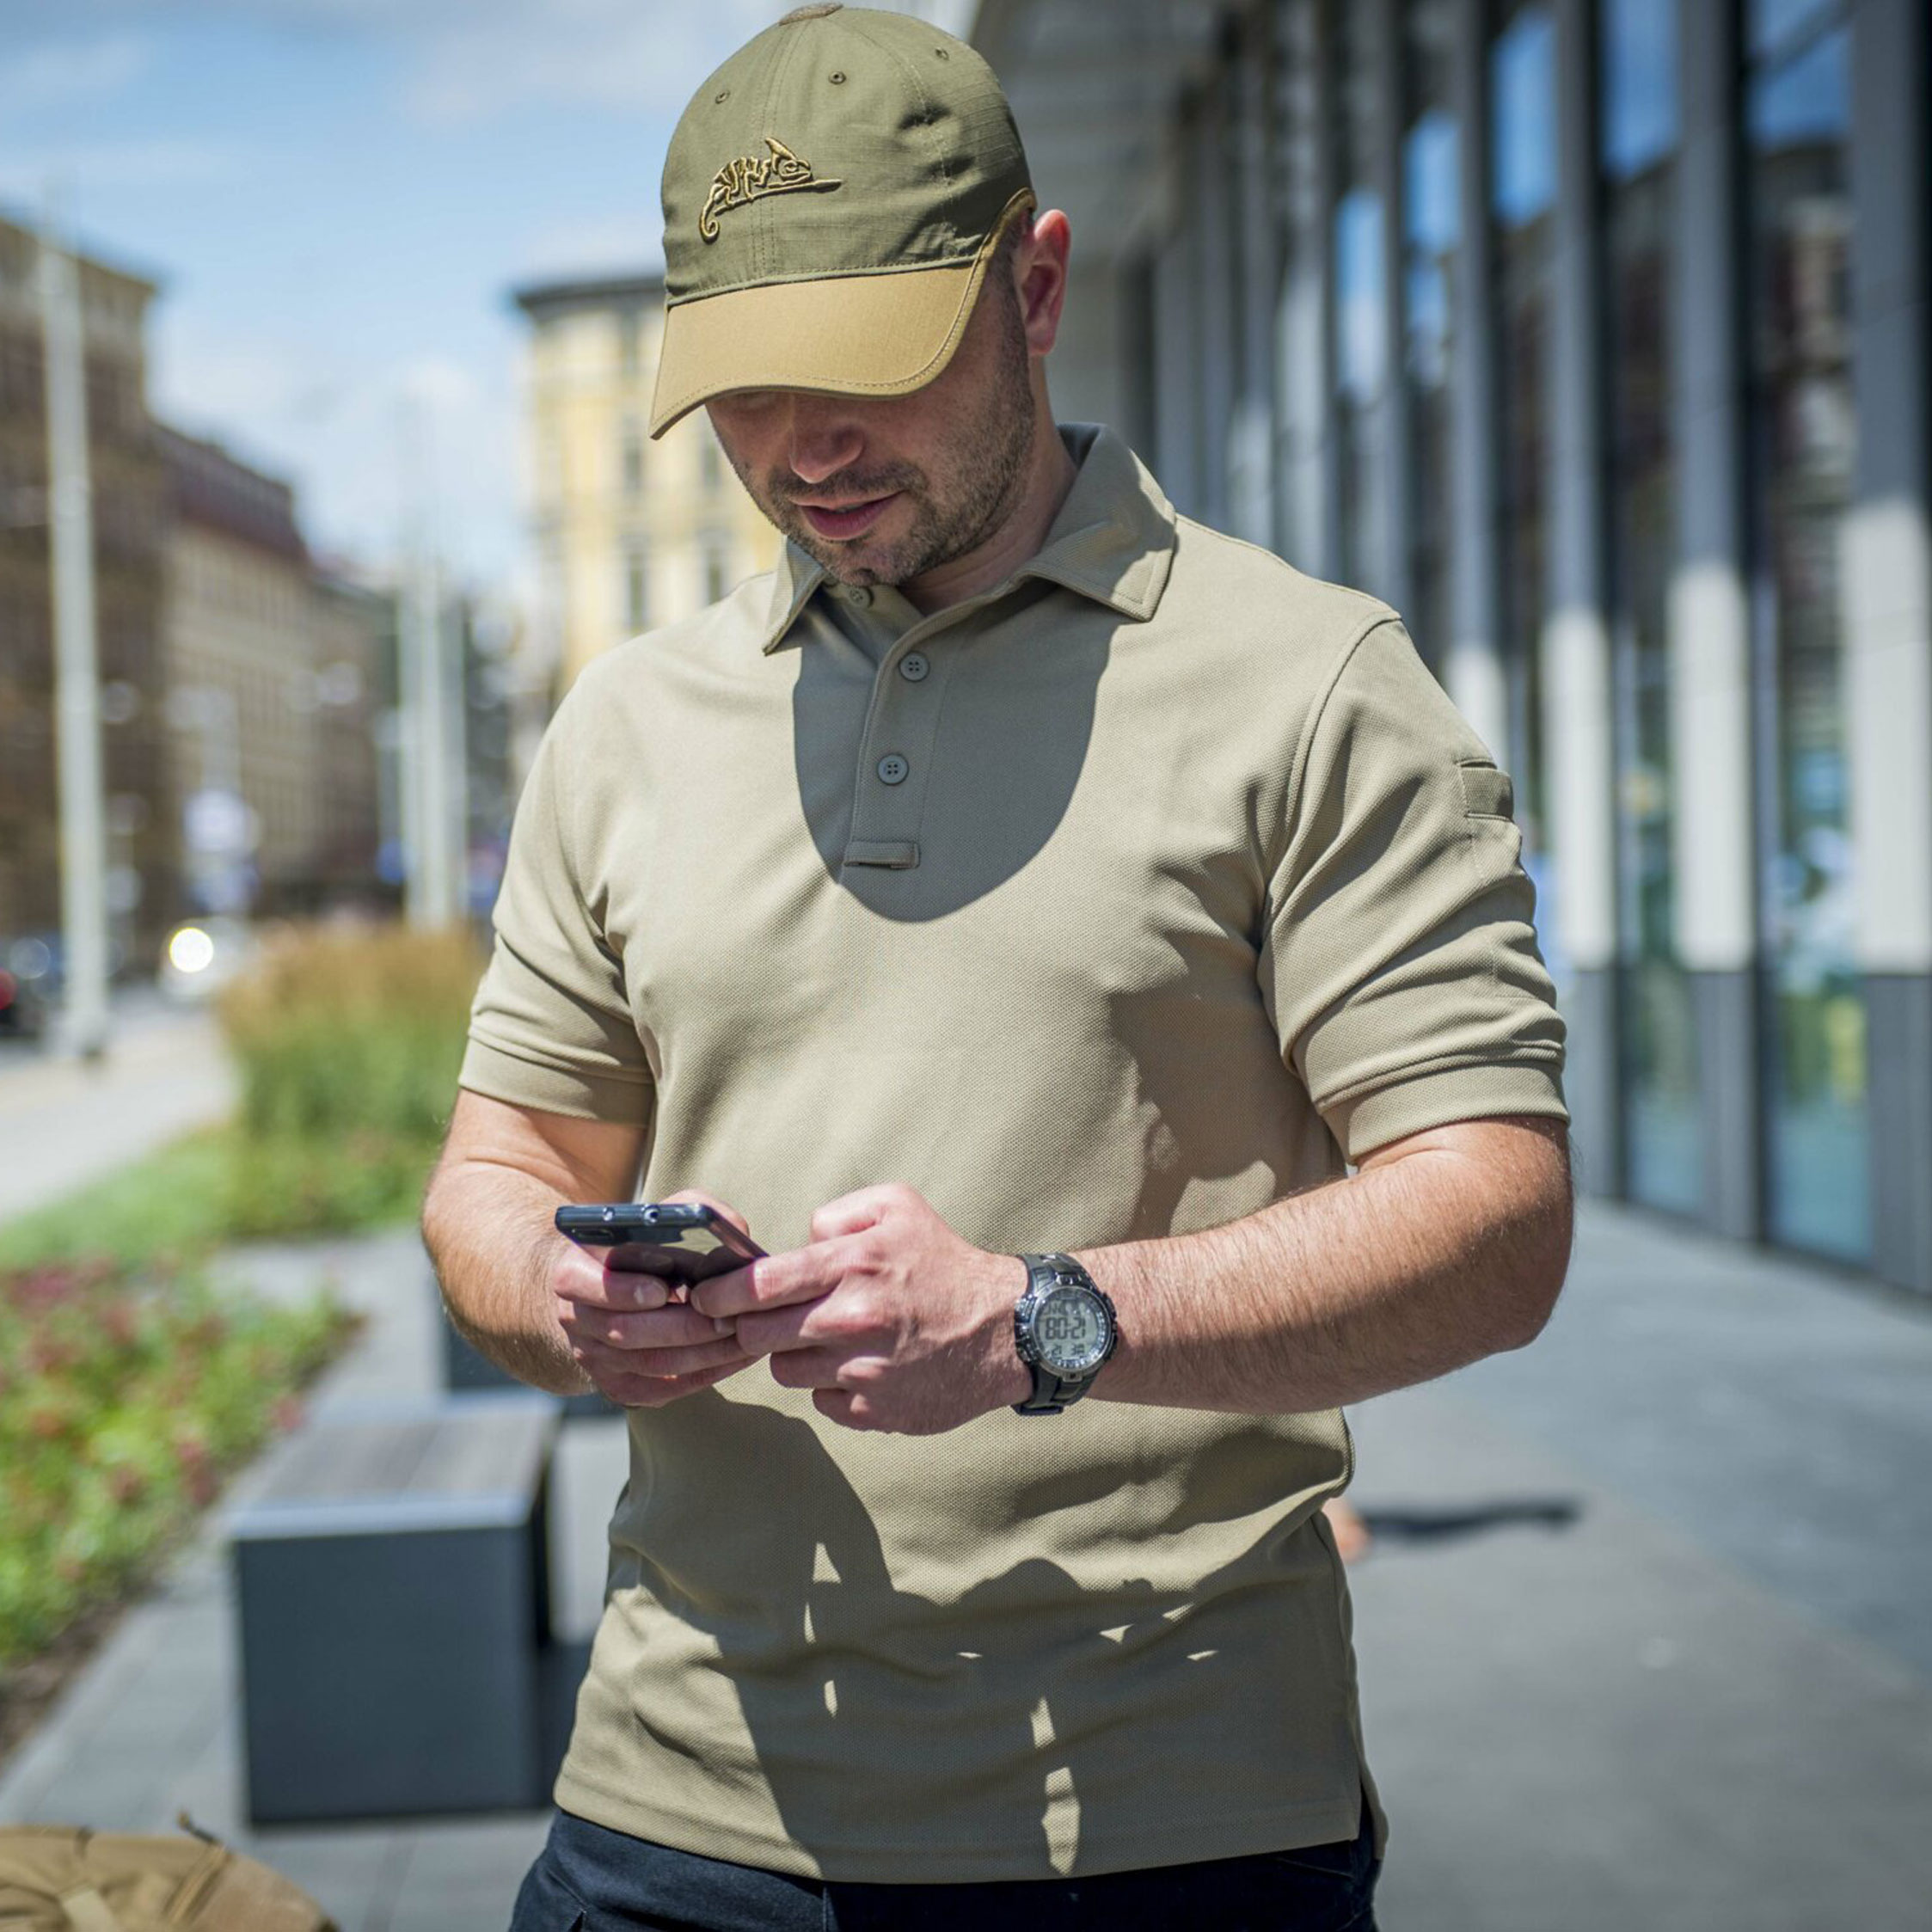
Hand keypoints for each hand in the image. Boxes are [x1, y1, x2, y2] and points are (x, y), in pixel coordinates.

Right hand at [551, 1189, 755, 1407]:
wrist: (599, 1287)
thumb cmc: (637, 1245)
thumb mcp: (654, 1217)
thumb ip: (688, 1212)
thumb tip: (731, 1232)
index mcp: (574, 1272)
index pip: (585, 1285)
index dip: (622, 1290)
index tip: (661, 1289)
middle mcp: (576, 1319)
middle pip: (627, 1332)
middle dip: (683, 1327)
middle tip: (728, 1318)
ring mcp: (594, 1357)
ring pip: (650, 1364)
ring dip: (703, 1354)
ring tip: (745, 1337)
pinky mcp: (617, 1384)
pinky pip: (661, 1388)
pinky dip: (703, 1375)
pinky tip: (735, 1358)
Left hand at [692, 1184, 1029, 1432]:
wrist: (1007, 1329)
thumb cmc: (946, 1263)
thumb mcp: (899, 1206)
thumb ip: (836, 1213)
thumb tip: (797, 1242)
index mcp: (851, 1265)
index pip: (756, 1285)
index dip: (718, 1292)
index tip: (703, 1296)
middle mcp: (852, 1320)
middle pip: (756, 1334)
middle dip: (752, 1325)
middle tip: (768, 1318)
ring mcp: (862, 1372)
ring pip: (785, 1370)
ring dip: (795, 1355)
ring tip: (829, 1339)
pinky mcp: (875, 1412)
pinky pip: (821, 1402)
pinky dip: (831, 1388)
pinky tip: (860, 1367)